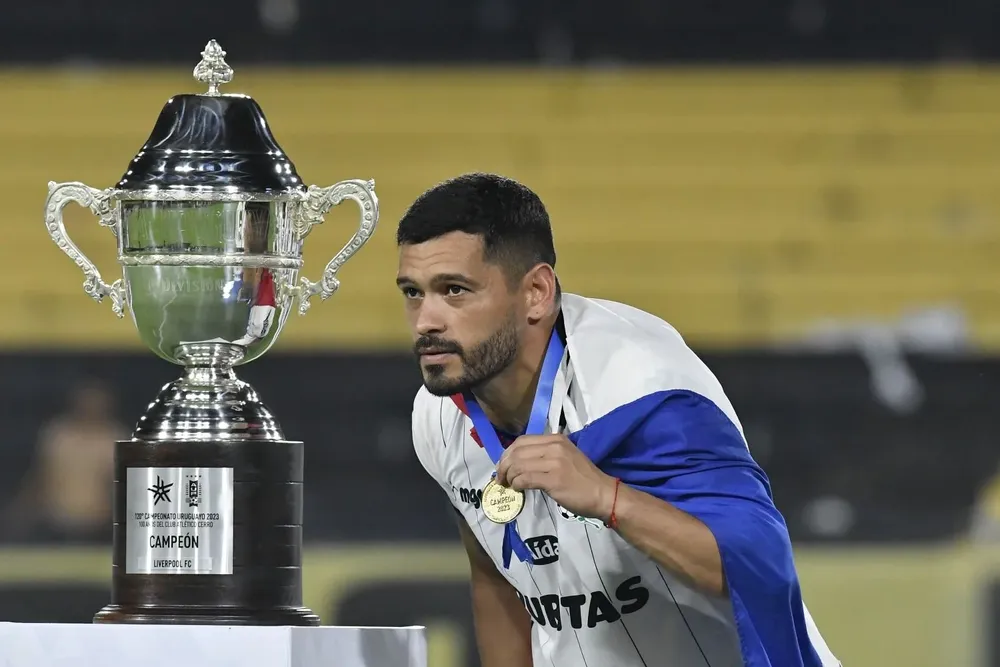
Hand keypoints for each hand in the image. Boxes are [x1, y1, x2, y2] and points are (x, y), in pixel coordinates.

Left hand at [495, 434, 616, 521]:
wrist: (604, 494)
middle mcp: (554, 446)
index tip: (503, 466)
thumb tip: (518, 462)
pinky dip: (517, 484)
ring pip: (518, 465)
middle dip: (504, 466)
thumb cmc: (584, 479)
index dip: (507, 454)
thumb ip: (544, 455)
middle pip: (517, 451)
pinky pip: (525, 478)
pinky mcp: (553, 479)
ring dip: (509, 476)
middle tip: (501, 478)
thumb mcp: (565, 457)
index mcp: (556, 439)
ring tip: (509, 485)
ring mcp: (554, 462)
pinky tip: (519, 489)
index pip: (522, 441)